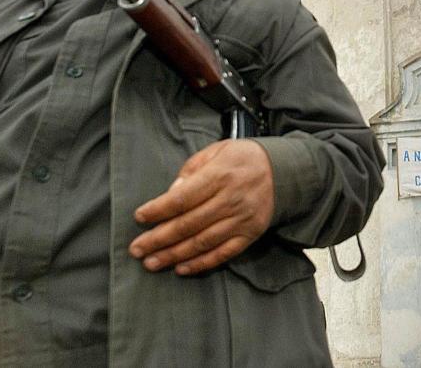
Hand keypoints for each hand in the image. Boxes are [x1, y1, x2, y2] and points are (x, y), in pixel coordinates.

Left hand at [128, 139, 274, 275]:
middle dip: (159, 238)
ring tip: (152, 262)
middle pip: (189, 224)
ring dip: (175, 255)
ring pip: (203, 242)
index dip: (158, 210)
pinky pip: (224, 253)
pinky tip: (182, 268)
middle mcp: (231, 199)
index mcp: (220, 175)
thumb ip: (191, 170)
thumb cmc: (242, 158)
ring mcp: (243, 219)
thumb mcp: (216, 151)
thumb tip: (171, 193)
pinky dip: (202, 263)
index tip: (139, 217)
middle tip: (137, 249)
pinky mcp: (251, 234)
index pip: (183, 198)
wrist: (284, 171)